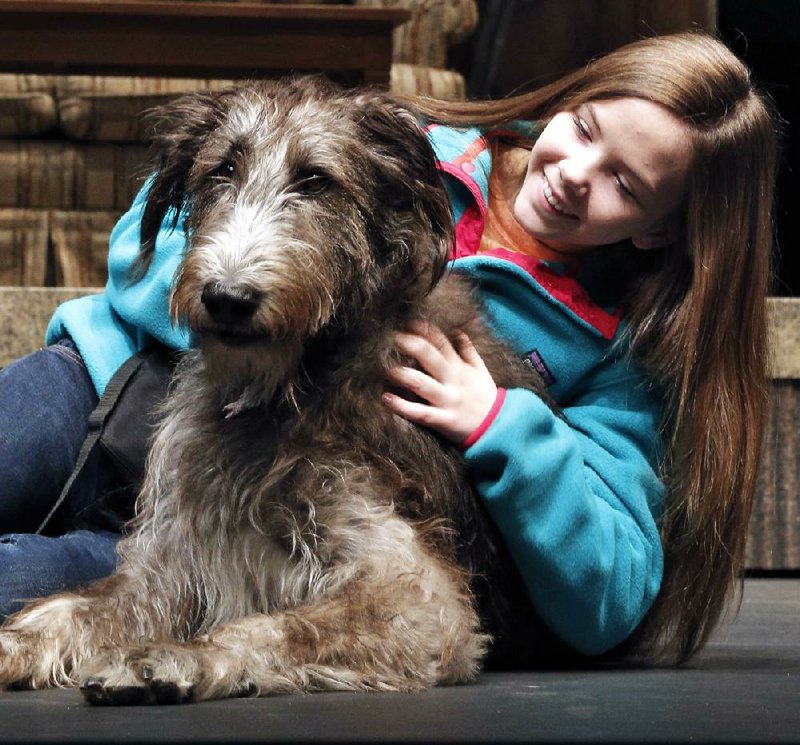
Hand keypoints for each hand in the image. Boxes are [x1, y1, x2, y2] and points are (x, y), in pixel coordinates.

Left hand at [382, 321, 498, 443]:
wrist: (498, 426)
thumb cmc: (485, 397)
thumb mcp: (481, 371)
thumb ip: (469, 351)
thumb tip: (458, 331)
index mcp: (459, 367)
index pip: (441, 342)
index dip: (424, 330)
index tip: (407, 322)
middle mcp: (452, 380)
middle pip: (430, 356)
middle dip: (411, 344)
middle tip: (392, 337)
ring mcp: (447, 400)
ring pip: (422, 384)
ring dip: (403, 374)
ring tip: (386, 368)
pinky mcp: (443, 419)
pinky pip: (421, 413)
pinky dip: (403, 406)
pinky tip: (386, 398)